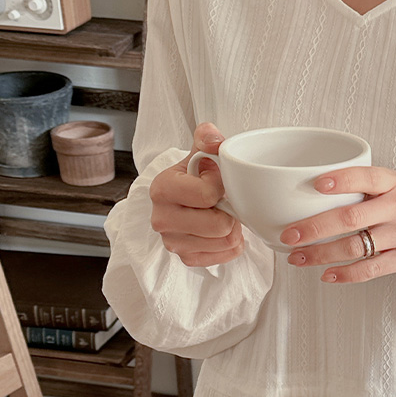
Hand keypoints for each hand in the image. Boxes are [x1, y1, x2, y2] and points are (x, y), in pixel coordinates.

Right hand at [149, 121, 243, 267]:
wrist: (186, 198)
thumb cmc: (196, 176)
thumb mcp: (200, 152)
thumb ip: (207, 138)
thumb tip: (214, 139)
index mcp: (162, 189)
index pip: (208, 195)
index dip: (221, 187)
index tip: (216, 182)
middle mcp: (162, 219)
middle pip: (220, 225)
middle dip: (230, 211)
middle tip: (224, 202)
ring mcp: (173, 242)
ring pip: (226, 241)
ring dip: (233, 227)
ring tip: (222, 213)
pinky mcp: (187, 259)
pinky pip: (227, 256)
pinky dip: (232, 243)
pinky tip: (222, 230)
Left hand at [279, 165, 395, 282]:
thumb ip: (364, 185)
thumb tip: (311, 192)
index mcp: (394, 183)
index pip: (366, 177)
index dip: (341, 180)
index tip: (316, 185)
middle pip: (351, 218)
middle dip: (315, 227)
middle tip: (289, 234)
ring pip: (355, 247)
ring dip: (321, 254)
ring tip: (297, 257)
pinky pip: (370, 269)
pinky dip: (346, 273)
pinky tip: (326, 274)